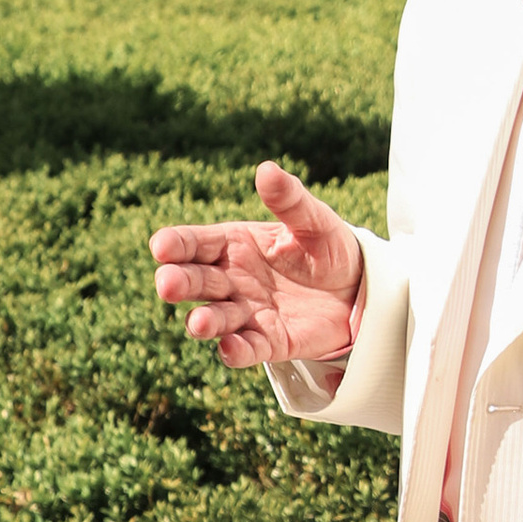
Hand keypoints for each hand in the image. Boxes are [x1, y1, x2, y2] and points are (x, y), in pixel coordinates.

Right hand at [150, 161, 365, 369]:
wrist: (361, 290)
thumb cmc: (328, 249)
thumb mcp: (314, 221)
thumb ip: (290, 200)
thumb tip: (266, 169)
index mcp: (233, 244)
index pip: (194, 243)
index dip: (174, 244)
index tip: (161, 246)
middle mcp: (231, 279)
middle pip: (195, 281)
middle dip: (178, 283)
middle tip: (168, 284)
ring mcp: (247, 312)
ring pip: (215, 318)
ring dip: (204, 322)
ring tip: (200, 323)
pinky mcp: (269, 342)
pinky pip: (247, 349)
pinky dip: (236, 351)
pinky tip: (230, 349)